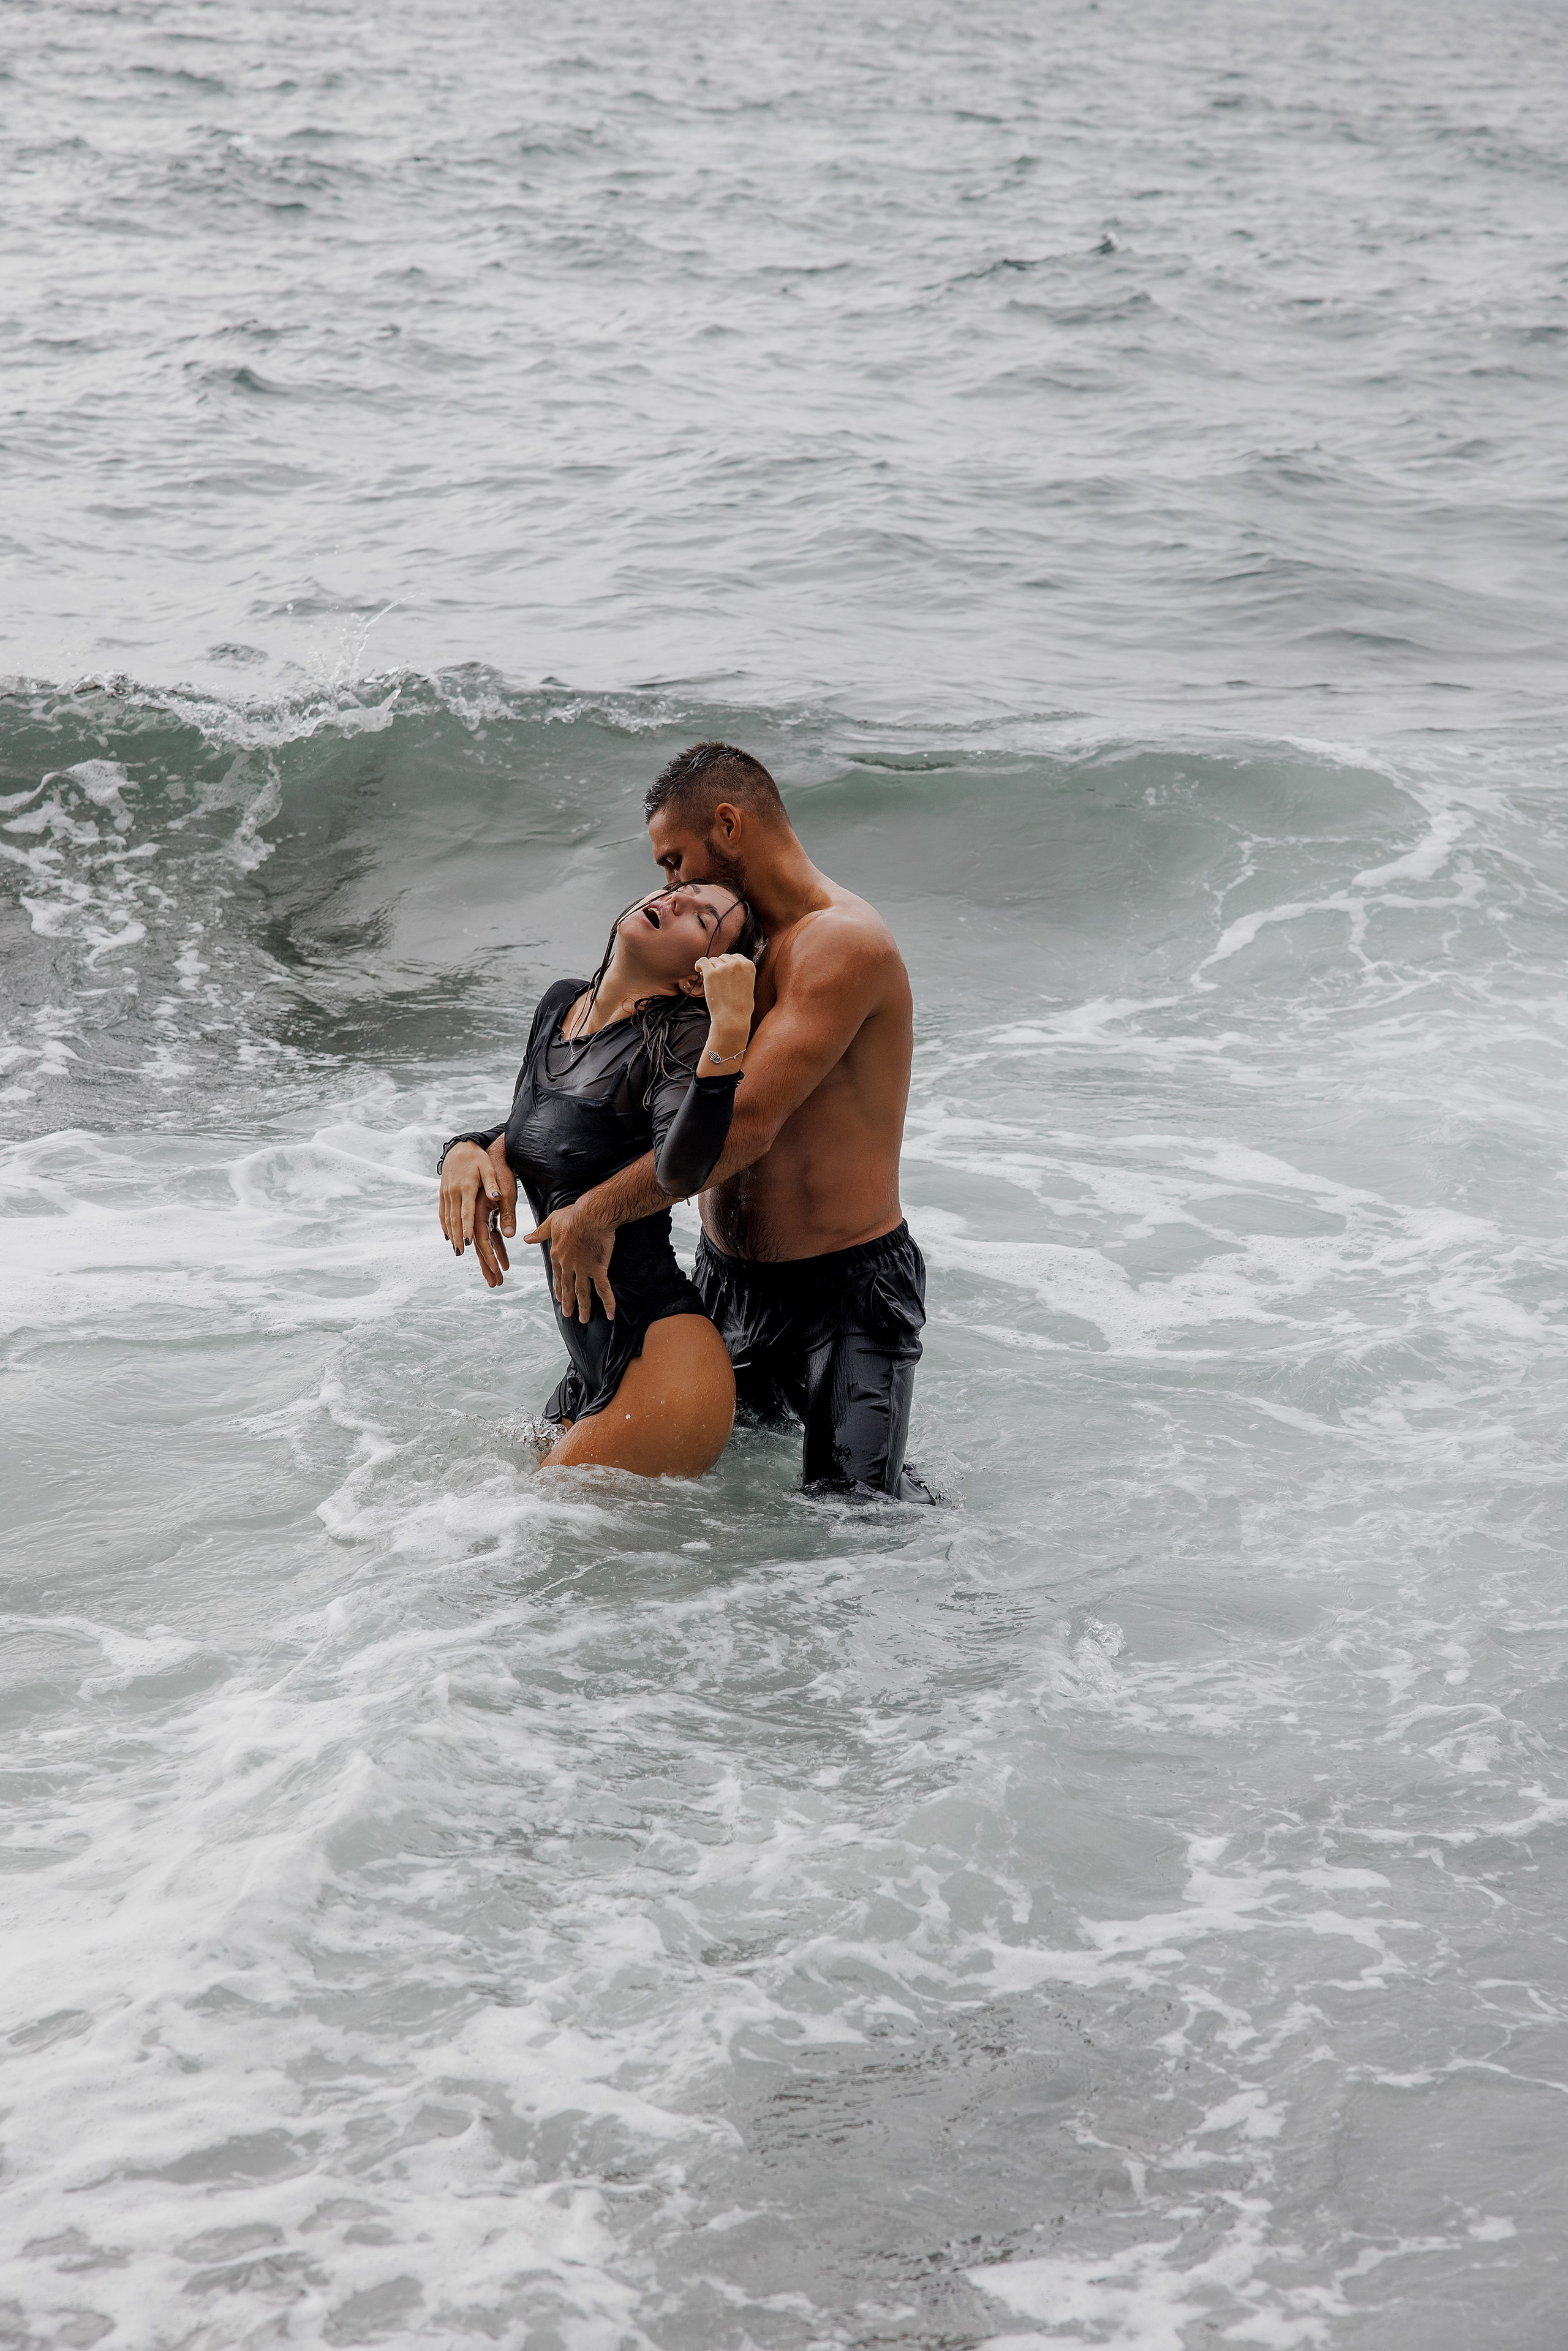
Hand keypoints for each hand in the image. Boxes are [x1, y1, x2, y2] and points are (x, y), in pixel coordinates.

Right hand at [439, 1140, 516, 1289]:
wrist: (459, 1147)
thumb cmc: (478, 1158)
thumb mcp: (488, 1168)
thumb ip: (492, 1184)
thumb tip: (497, 1198)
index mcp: (466, 1187)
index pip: (466, 1211)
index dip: (467, 1227)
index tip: (469, 1242)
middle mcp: (453, 1192)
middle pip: (455, 1219)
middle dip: (458, 1237)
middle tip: (461, 1253)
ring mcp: (446, 1193)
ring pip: (447, 1218)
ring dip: (451, 1234)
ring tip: (456, 1249)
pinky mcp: (443, 1193)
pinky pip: (442, 1212)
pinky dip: (444, 1226)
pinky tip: (448, 1235)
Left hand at [525, 1195, 615, 1322]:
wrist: (591, 1215)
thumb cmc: (573, 1215)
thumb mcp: (552, 1222)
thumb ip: (540, 1233)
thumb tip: (527, 1238)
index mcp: (557, 1255)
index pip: (557, 1275)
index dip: (558, 1288)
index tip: (558, 1297)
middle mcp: (568, 1265)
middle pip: (568, 1287)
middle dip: (568, 1302)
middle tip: (568, 1314)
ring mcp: (583, 1269)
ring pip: (583, 1292)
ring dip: (583, 1307)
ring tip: (583, 1319)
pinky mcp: (598, 1269)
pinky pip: (603, 1289)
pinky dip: (607, 1303)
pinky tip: (609, 1314)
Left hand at [696, 952, 755, 1056]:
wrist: (733, 1019)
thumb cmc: (740, 1007)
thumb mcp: (748, 985)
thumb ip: (741, 973)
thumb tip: (728, 965)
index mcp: (749, 965)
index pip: (735, 957)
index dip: (728, 964)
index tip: (724, 971)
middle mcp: (737, 964)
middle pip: (723, 958)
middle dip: (719, 966)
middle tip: (716, 978)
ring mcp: (724, 968)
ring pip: (713, 961)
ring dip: (710, 969)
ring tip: (711, 982)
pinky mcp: (711, 973)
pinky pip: (702, 961)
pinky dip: (699, 965)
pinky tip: (698, 969)